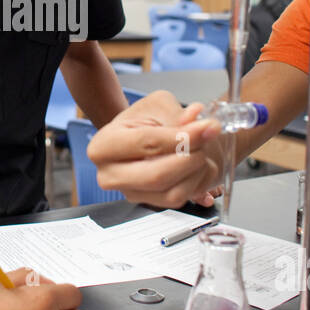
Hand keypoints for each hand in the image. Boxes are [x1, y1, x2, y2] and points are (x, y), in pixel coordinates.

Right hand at [86, 90, 226, 208]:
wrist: (138, 136)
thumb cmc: (142, 121)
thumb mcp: (157, 106)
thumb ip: (178, 114)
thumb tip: (200, 122)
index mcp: (102, 146)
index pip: (147, 143)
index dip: (182, 137)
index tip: (207, 128)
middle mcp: (110, 175)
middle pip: (157, 176)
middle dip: (190, 158)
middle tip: (205, 142)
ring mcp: (129, 193)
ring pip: (171, 194)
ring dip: (197, 173)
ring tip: (201, 152)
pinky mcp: (148, 204)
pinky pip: (179, 200)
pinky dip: (196, 184)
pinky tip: (196, 166)